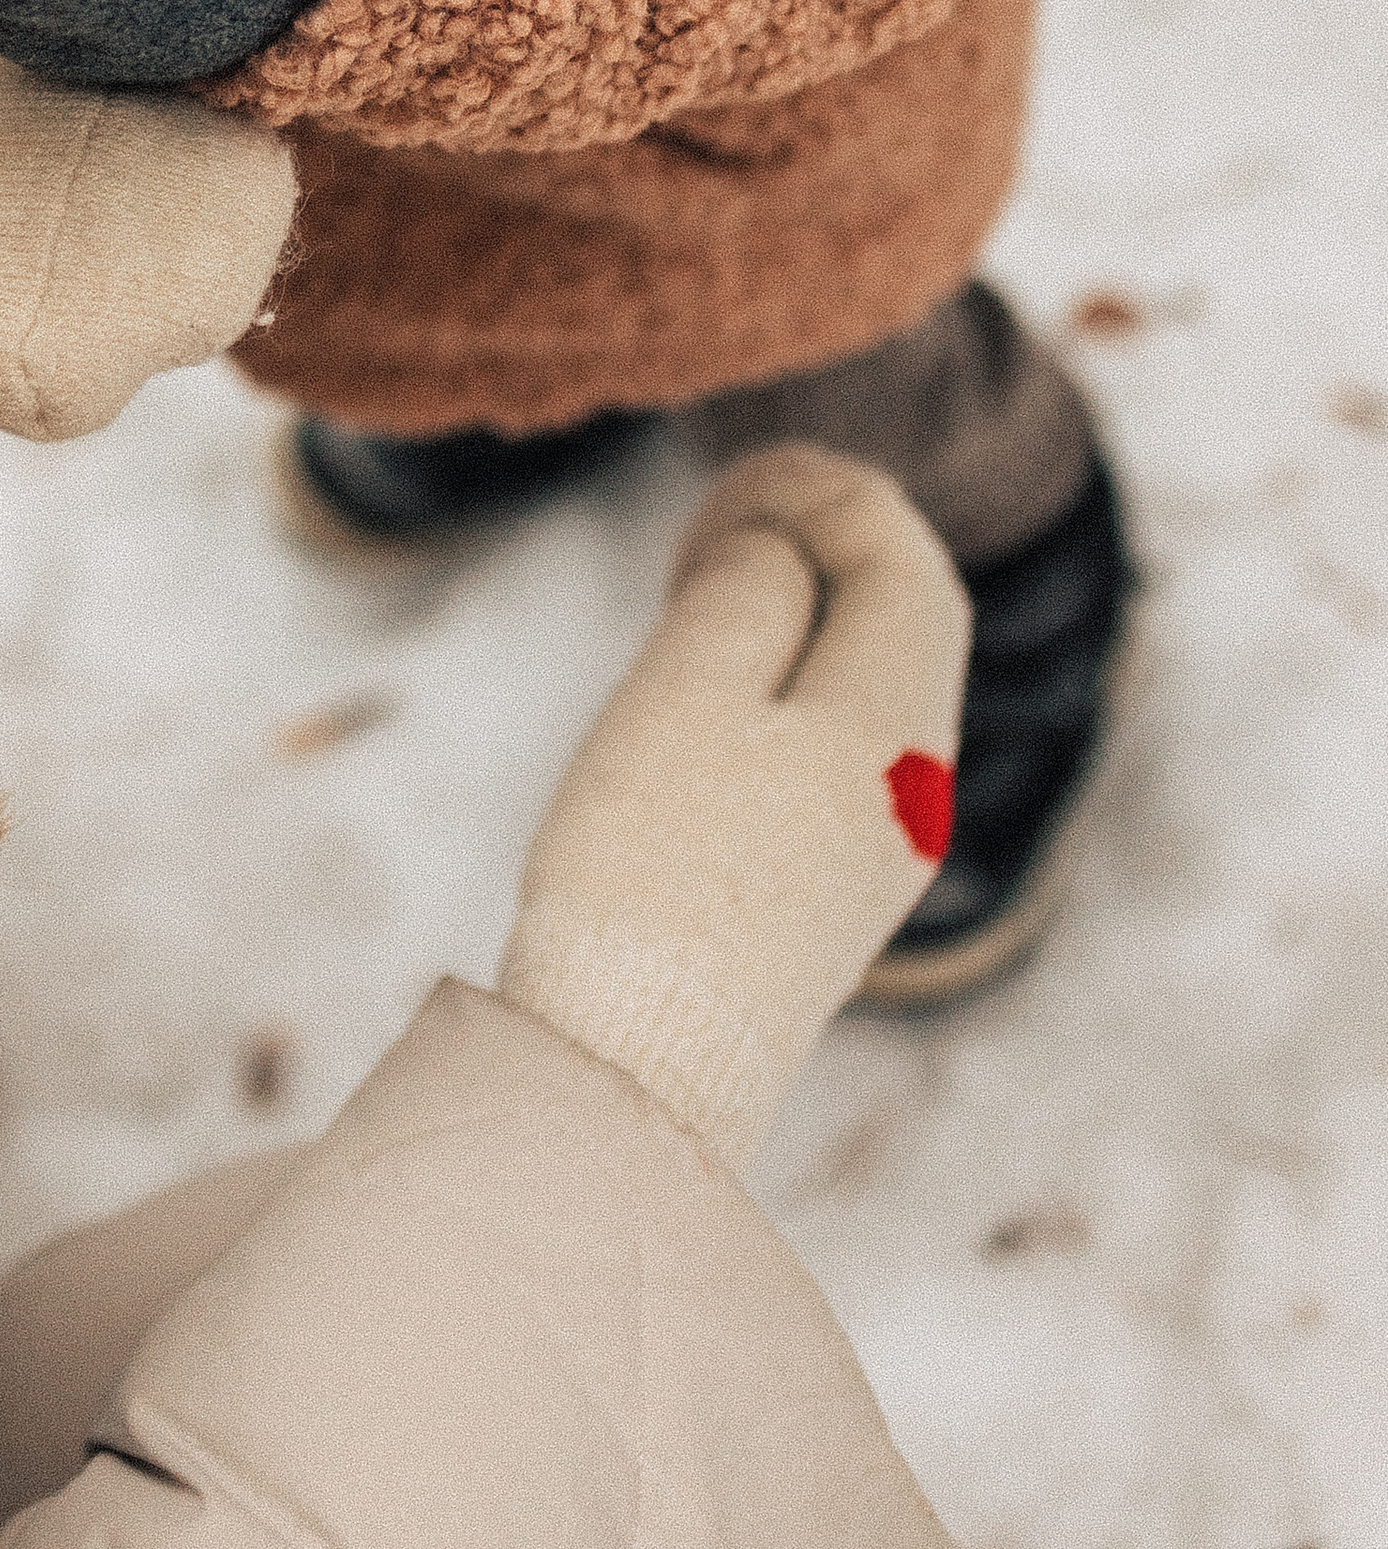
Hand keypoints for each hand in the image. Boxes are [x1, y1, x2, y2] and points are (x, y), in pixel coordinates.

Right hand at [499, 444, 969, 1165]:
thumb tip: (782, 558)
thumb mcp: (689, 686)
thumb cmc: (650, 866)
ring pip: (871, 687)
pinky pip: (839, 748)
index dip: (828, 494)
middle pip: (907, 623)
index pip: (908, 563)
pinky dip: (790, 683)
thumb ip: (751, 591)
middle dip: (825, 543)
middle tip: (721, 516)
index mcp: (899, 727)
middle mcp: (914, 791)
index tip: (731, 478)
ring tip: (703, 587)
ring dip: (803, 613)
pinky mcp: (826, 899)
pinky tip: (713, 690)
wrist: (635, 1070)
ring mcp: (876, 853)